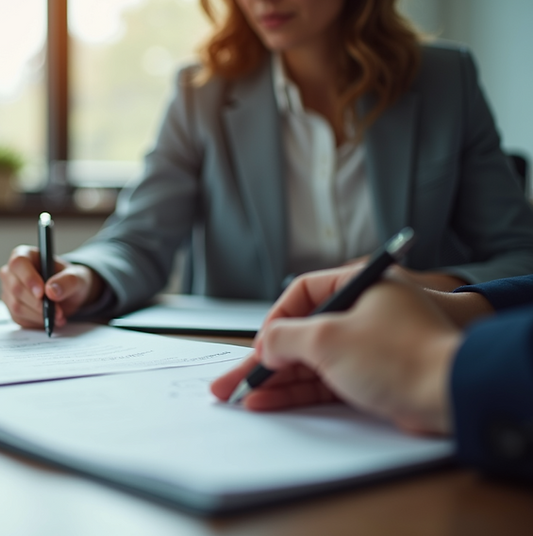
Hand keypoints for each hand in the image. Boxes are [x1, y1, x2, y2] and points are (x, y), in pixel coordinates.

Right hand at [0, 245, 103, 329]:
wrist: (69, 294)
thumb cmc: (69, 279)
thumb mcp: (76, 277)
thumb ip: (67, 281)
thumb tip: (51, 290)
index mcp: (25, 255)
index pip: (19, 263)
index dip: (28, 278)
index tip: (42, 293)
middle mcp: (12, 272)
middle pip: (16, 288)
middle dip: (38, 303)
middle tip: (57, 311)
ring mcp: (9, 291)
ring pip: (17, 306)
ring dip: (39, 315)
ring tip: (58, 316)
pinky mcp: (12, 308)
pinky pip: (20, 318)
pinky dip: (37, 322)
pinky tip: (50, 319)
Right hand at [212, 268, 460, 434]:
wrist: (451, 396)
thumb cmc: (401, 356)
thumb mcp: (326, 338)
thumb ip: (284, 337)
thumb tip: (265, 345)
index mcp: (361, 284)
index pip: (302, 293)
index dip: (274, 320)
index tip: (257, 346)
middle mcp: (365, 311)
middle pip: (302, 332)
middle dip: (265, 359)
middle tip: (234, 377)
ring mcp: (370, 346)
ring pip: (311, 360)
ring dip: (277, 379)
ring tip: (244, 396)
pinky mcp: (374, 377)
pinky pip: (326, 381)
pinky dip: (298, 391)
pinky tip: (271, 402)